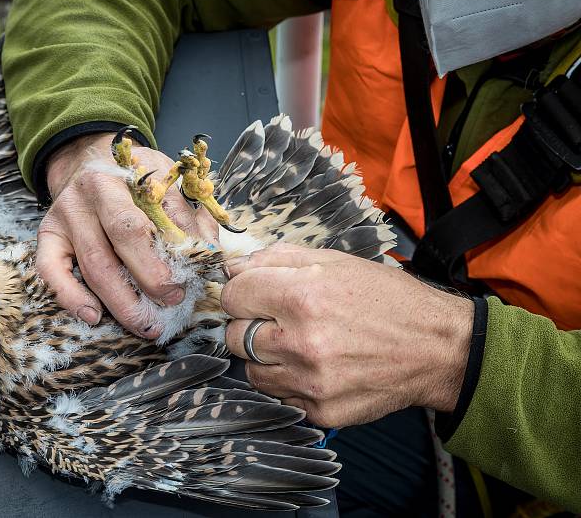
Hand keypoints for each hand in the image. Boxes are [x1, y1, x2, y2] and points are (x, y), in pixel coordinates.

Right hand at [37, 132, 218, 337]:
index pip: (137, 225)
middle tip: (169, 305)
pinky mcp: (47, 235)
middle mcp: (87, 196)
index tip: (181, 286)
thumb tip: (208, 254)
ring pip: (90, 267)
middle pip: (113, 248)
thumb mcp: (164, 180)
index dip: (159, 262)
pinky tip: (92, 316)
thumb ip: (187, 215)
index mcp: (119, 179)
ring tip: (144, 325)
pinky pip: (50, 271)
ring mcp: (63, 216)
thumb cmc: (134, 176)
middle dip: (145, 283)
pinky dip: (70, 297)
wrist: (89, 158)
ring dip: (118, 303)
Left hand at [222, 243, 473, 426]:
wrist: (437, 348)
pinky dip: (289, 382)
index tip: (255, 294)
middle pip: (235, 336)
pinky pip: (279, 396)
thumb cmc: (387, 300)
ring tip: (298, 344)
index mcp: (302, 296)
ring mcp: (310, 381)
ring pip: (252, 371)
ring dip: (266, 358)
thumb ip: (276, 260)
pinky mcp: (320, 411)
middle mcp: (302, 342)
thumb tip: (234, 267)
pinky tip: (314, 367)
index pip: (233, 296)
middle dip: (250, 325)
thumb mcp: (335, 262)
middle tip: (278, 320)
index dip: (242, 292)